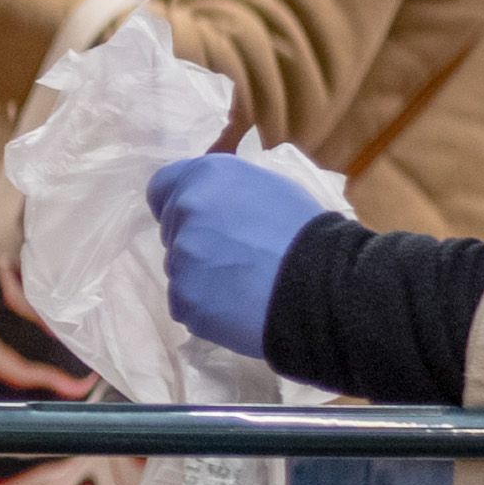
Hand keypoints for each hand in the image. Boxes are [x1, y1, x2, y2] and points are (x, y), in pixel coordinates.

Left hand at [147, 155, 340, 361]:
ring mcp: (180, 258)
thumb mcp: (269, 188)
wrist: (321, 286)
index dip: (176, 204)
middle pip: (173, 231)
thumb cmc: (305, 233)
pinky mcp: (183, 300)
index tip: (196, 221)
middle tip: (235, 257)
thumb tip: (214, 203)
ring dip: (201, 277)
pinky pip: (187, 304)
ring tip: (244, 286)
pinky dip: (206, 308)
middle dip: (196, 242)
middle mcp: (185, 211)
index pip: (162, 187)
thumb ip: (228, 192)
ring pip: (180, 270)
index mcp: (206, 176)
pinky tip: (239, 308)